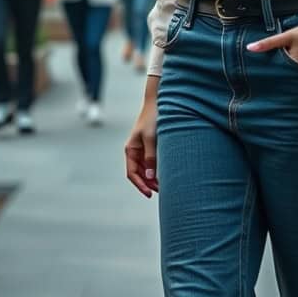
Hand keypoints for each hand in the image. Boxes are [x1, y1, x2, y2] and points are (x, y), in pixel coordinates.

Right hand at [125, 81, 158, 197]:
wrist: (159, 102)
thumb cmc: (153, 118)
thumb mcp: (151, 138)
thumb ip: (151, 157)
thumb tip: (151, 176)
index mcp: (131, 150)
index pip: (132, 173)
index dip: (140, 185)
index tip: (149, 194)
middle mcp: (135, 151)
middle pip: (139, 174)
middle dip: (148, 184)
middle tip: (161, 191)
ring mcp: (143, 148)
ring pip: (146, 169)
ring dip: (153, 178)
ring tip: (165, 185)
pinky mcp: (152, 145)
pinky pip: (153, 162)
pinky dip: (157, 169)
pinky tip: (166, 173)